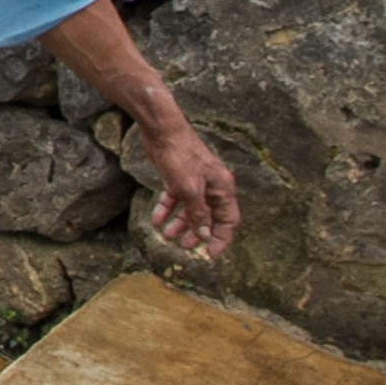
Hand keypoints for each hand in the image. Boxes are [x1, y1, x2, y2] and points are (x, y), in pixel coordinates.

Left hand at [145, 127, 241, 259]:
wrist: (162, 130)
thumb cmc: (180, 156)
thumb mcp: (189, 190)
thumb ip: (197, 214)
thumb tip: (203, 235)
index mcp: (223, 188)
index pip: (228, 220)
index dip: (220, 239)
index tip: (210, 254)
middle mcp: (213, 185)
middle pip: (209, 216)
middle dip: (197, 232)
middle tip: (185, 246)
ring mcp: (196, 180)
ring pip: (191, 208)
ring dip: (180, 223)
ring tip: (168, 235)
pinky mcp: (179, 175)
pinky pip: (176, 197)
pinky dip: (167, 208)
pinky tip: (156, 219)